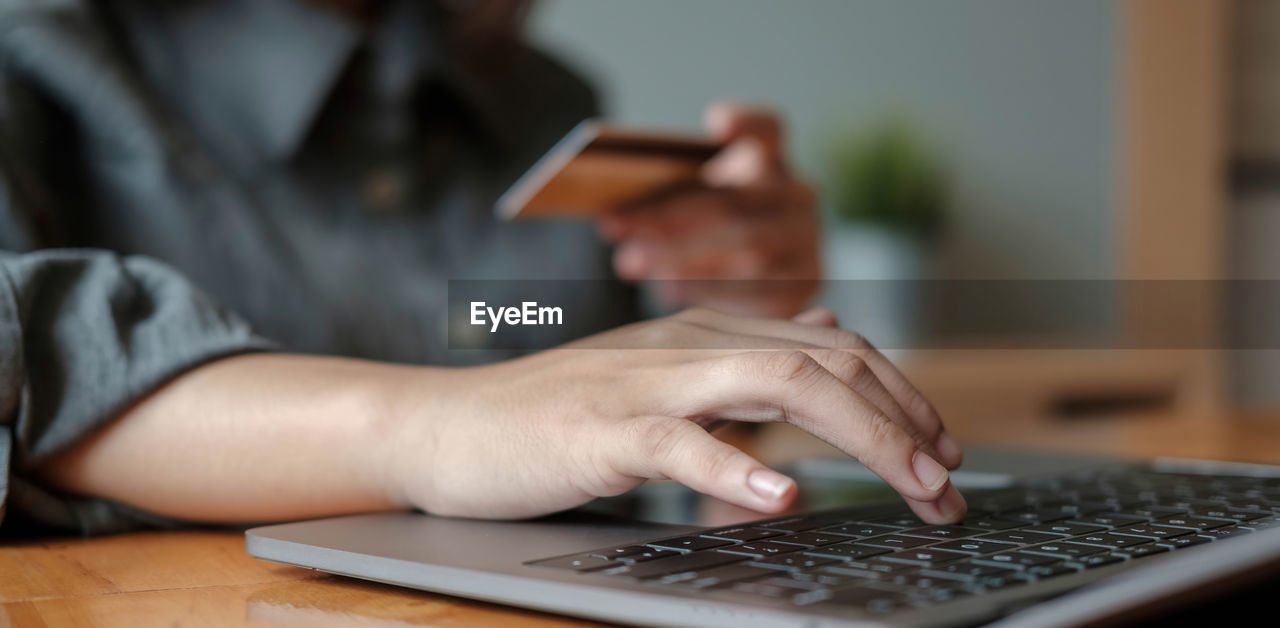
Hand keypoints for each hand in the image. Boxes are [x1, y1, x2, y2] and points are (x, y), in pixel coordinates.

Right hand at [393, 307, 965, 523]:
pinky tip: (783, 495)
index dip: (902, 396)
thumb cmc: (555, 415)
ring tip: (914, 484)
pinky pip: (681, 442)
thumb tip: (822, 336)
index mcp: (711, 335)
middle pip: (826, 362)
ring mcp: (648, 383)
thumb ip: (742, 364)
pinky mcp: (602, 429)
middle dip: (905, 422)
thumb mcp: (663, 382)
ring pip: (778, 384)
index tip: (944, 450)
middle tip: (950, 486)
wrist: (448, 425)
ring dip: (862, 435)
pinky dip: (737, 468)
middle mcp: (692, 344)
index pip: (833, 348)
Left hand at [600, 103, 820, 318]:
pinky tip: (668, 291)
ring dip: (680, 258)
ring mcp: (809, 243)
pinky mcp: (804, 287)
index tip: (717, 123)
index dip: (745, 123)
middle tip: (614, 224)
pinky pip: (757, 292)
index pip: (767, 130)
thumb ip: (665, 196)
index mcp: (770, 161)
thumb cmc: (714, 229)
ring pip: (746, 251)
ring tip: (631, 261)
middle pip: (733, 204)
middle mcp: (799, 197)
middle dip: (667, 218)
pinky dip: (708, 292)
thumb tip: (613, 220)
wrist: (765, 279)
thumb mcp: (696, 200)